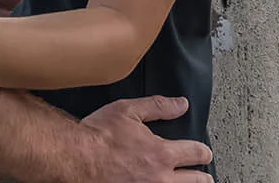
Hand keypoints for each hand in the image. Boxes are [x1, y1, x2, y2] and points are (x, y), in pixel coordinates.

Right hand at [80, 96, 212, 181]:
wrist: (75, 158)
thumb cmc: (97, 135)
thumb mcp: (126, 111)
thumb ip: (157, 107)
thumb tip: (181, 104)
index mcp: (163, 153)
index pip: (197, 153)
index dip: (202, 151)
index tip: (202, 152)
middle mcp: (162, 178)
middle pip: (198, 181)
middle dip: (202, 176)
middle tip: (201, 175)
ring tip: (184, 182)